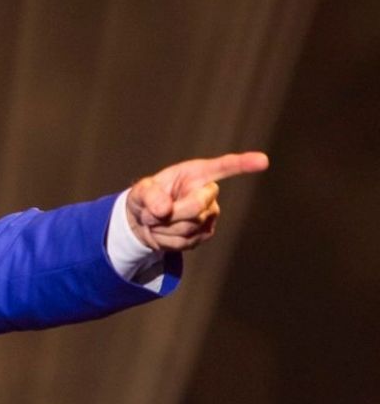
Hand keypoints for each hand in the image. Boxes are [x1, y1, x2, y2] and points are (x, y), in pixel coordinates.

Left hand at [125, 152, 268, 251]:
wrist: (143, 222)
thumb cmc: (145, 199)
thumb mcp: (140, 192)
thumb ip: (149, 196)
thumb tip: (164, 209)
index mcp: (195, 174)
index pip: (223, 167)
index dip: (243, 164)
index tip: (263, 160)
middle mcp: (208, 193)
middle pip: (196, 207)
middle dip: (169, 213)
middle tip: (151, 212)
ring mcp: (210, 215)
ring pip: (188, 227)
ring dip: (164, 228)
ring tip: (157, 221)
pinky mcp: (205, 234)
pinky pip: (185, 242)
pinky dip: (166, 241)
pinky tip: (164, 233)